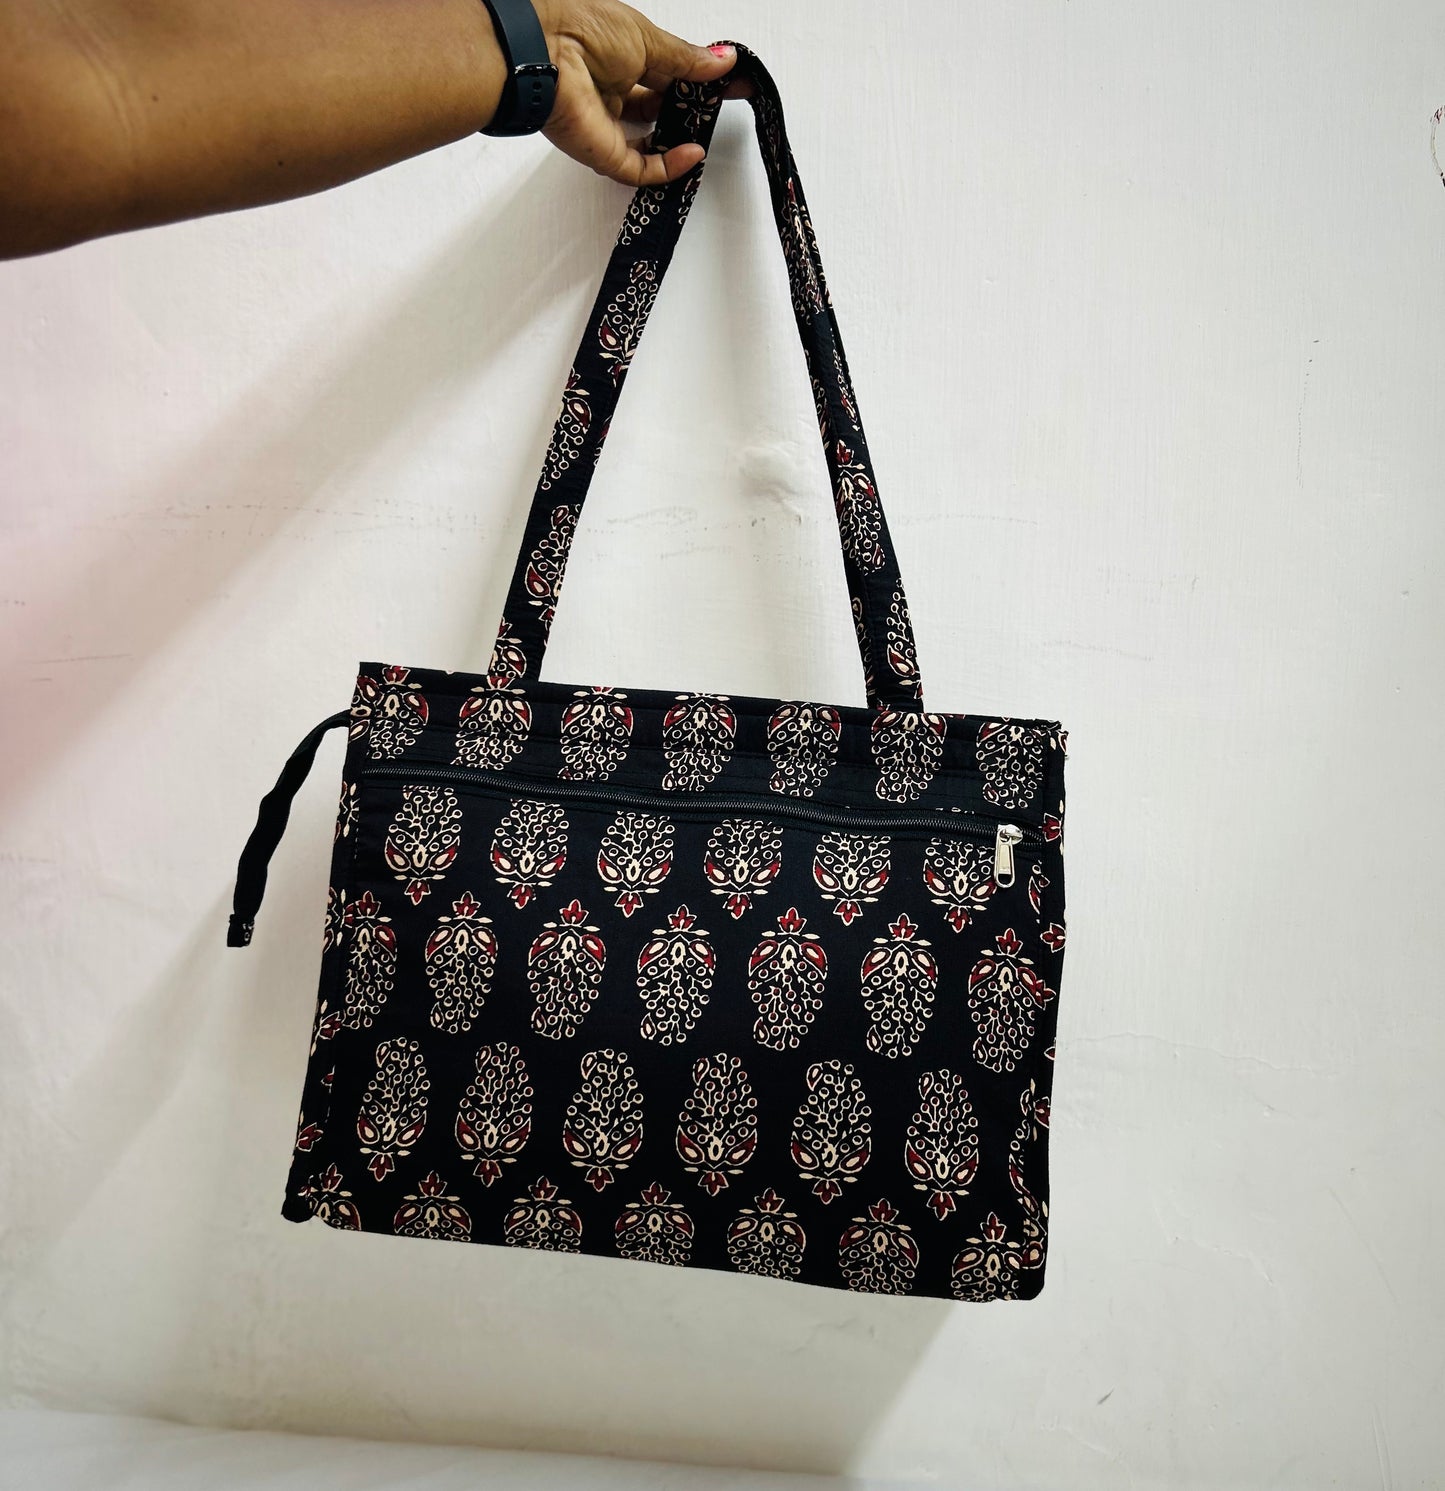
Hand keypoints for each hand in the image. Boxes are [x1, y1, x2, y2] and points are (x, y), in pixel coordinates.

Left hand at [532, 1, 741, 185]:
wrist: (543, 52)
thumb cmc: (583, 28)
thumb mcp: (647, 38)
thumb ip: (686, 59)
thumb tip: (722, 60)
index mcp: (620, 56)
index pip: (667, 73)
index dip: (698, 79)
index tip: (730, 82)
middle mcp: (612, 91)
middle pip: (659, 109)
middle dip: (692, 110)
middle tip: (724, 107)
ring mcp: (607, 125)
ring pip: (650, 144)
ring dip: (680, 141)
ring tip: (709, 131)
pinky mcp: (602, 154)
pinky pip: (640, 170)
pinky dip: (668, 166)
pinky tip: (691, 154)